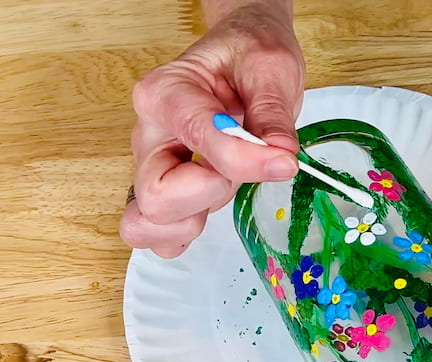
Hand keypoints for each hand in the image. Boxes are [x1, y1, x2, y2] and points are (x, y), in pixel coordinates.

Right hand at [119, 1, 304, 257]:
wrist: (242, 55)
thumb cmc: (250, 56)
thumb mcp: (272, 70)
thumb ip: (273, 117)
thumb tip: (280, 160)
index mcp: (166, 93)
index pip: (198, 141)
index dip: (245, 160)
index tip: (284, 160)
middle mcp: (149, 133)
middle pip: (155, 197)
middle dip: (207, 196)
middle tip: (237, 173)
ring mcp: (151, 166)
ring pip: (146, 224)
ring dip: (193, 219)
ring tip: (223, 186)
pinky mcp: (165, 190)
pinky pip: (158, 235)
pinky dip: (182, 234)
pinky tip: (210, 207)